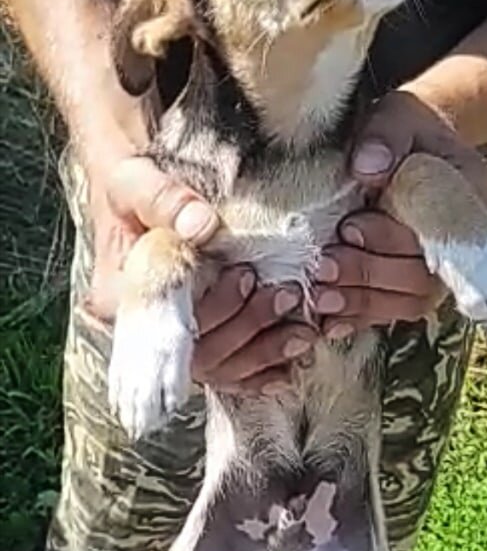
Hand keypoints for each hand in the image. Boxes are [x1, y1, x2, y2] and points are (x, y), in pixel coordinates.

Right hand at [88, 152, 315, 394]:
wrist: (136, 180)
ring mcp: (172, 338)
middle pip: (198, 354)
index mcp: (119, 297)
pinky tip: (294, 361)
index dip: (215, 308)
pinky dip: (263, 369)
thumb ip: (163, 199)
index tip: (248, 276)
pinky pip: (230, 371)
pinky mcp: (199, 336)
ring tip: (302, 328)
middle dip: (248, 327)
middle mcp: (144, 329)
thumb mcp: (133, 179)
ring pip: (219, 368)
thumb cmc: (130, 180)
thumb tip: (202, 225)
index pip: (166, 327)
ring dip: (264, 352)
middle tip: (286, 294)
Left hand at [314, 89, 486, 333]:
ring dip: (363, 304)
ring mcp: (441, 269)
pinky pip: (393, 311)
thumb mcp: (398, 116)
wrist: (413, 142)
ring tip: (320, 299)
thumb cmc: (405, 128)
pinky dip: (361, 319)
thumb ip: (385, 136)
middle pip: (423, 278)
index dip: (392, 238)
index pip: (439, 234)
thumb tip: (366, 168)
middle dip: (369, 275)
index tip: (348, 227)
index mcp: (471, 197)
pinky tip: (328, 324)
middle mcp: (464, 244)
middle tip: (323, 269)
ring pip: (409, 303)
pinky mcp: (413, 283)